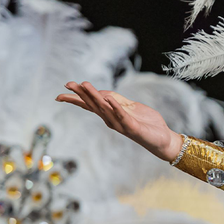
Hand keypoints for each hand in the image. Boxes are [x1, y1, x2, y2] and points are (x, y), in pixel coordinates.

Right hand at [57, 81, 182, 160]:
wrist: (162, 139)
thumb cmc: (146, 123)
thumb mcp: (131, 107)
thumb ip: (118, 101)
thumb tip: (103, 93)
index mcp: (110, 114)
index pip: (90, 105)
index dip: (76, 99)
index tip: (61, 92)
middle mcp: (111, 120)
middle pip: (93, 105)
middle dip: (81, 94)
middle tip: (68, 84)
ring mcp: (120, 124)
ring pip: (104, 108)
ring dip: (94, 96)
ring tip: (84, 85)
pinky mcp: (132, 127)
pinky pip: (122, 115)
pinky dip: (115, 107)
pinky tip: (108, 99)